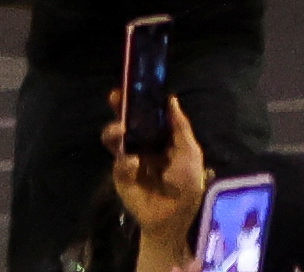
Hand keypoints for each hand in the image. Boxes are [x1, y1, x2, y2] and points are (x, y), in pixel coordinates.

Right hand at [108, 99, 214, 258]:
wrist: (172, 217)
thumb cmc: (186, 186)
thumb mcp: (190, 154)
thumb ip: (181, 127)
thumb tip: (171, 99)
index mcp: (161, 139)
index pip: (147, 115)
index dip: (139, 101)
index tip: (132, 87)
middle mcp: (143, 145)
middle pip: (126, 121)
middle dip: (119, 108)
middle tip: (115, 98)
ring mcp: (130, 159)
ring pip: (114, 138)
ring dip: (114, 131)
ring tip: (119, 131)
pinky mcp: (121, 175)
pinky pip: (118, 163)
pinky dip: (125, 162)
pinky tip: (135, 165)